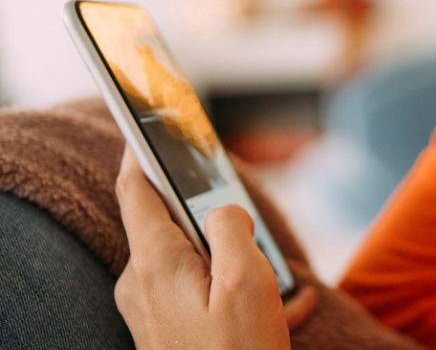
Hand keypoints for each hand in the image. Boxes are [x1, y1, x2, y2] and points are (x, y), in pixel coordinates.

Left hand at [114, 148, 317, 347]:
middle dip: (208, 215)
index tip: (144, 125)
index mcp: (156, 263)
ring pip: (191, 260)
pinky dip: (236, 293)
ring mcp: (151, 309)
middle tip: (247, 221)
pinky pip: (202, 294)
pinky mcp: (166, 329)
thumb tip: (224, 210)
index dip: (138, 152)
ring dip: (233, 262)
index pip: (135, 190)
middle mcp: (142, 284)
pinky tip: (280, 309)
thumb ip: (232, 229)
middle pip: (169, 224)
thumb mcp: (247, 283)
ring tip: (276, 286)